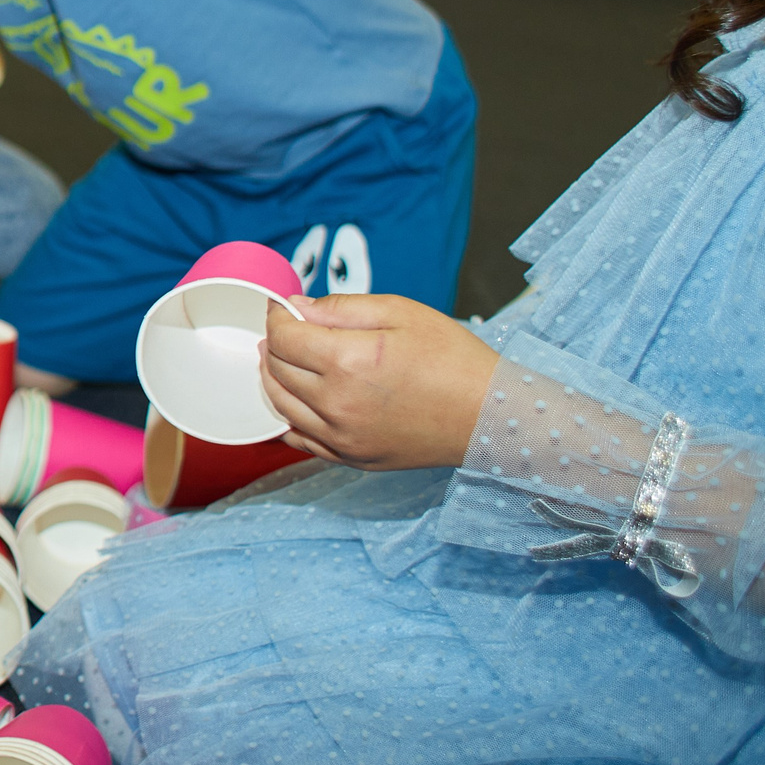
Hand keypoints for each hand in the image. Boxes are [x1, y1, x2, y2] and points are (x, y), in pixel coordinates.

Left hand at [261, 293, 496, 470]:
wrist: (491, 415)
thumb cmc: (452, 358)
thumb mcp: (400, 313)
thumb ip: (341, 308)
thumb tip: (297, 307)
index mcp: (347, 362)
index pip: (284, 337)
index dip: (276, 317)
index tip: (281, 308)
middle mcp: (336, 404)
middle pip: (276, 370)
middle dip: (272, 345)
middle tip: (283, 331)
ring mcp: (342, 437)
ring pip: (280, 406)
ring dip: (272, 379)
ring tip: (282, 360)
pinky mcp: (352, 458)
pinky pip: (300, 440)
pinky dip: (288, 417)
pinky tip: (294, 400)